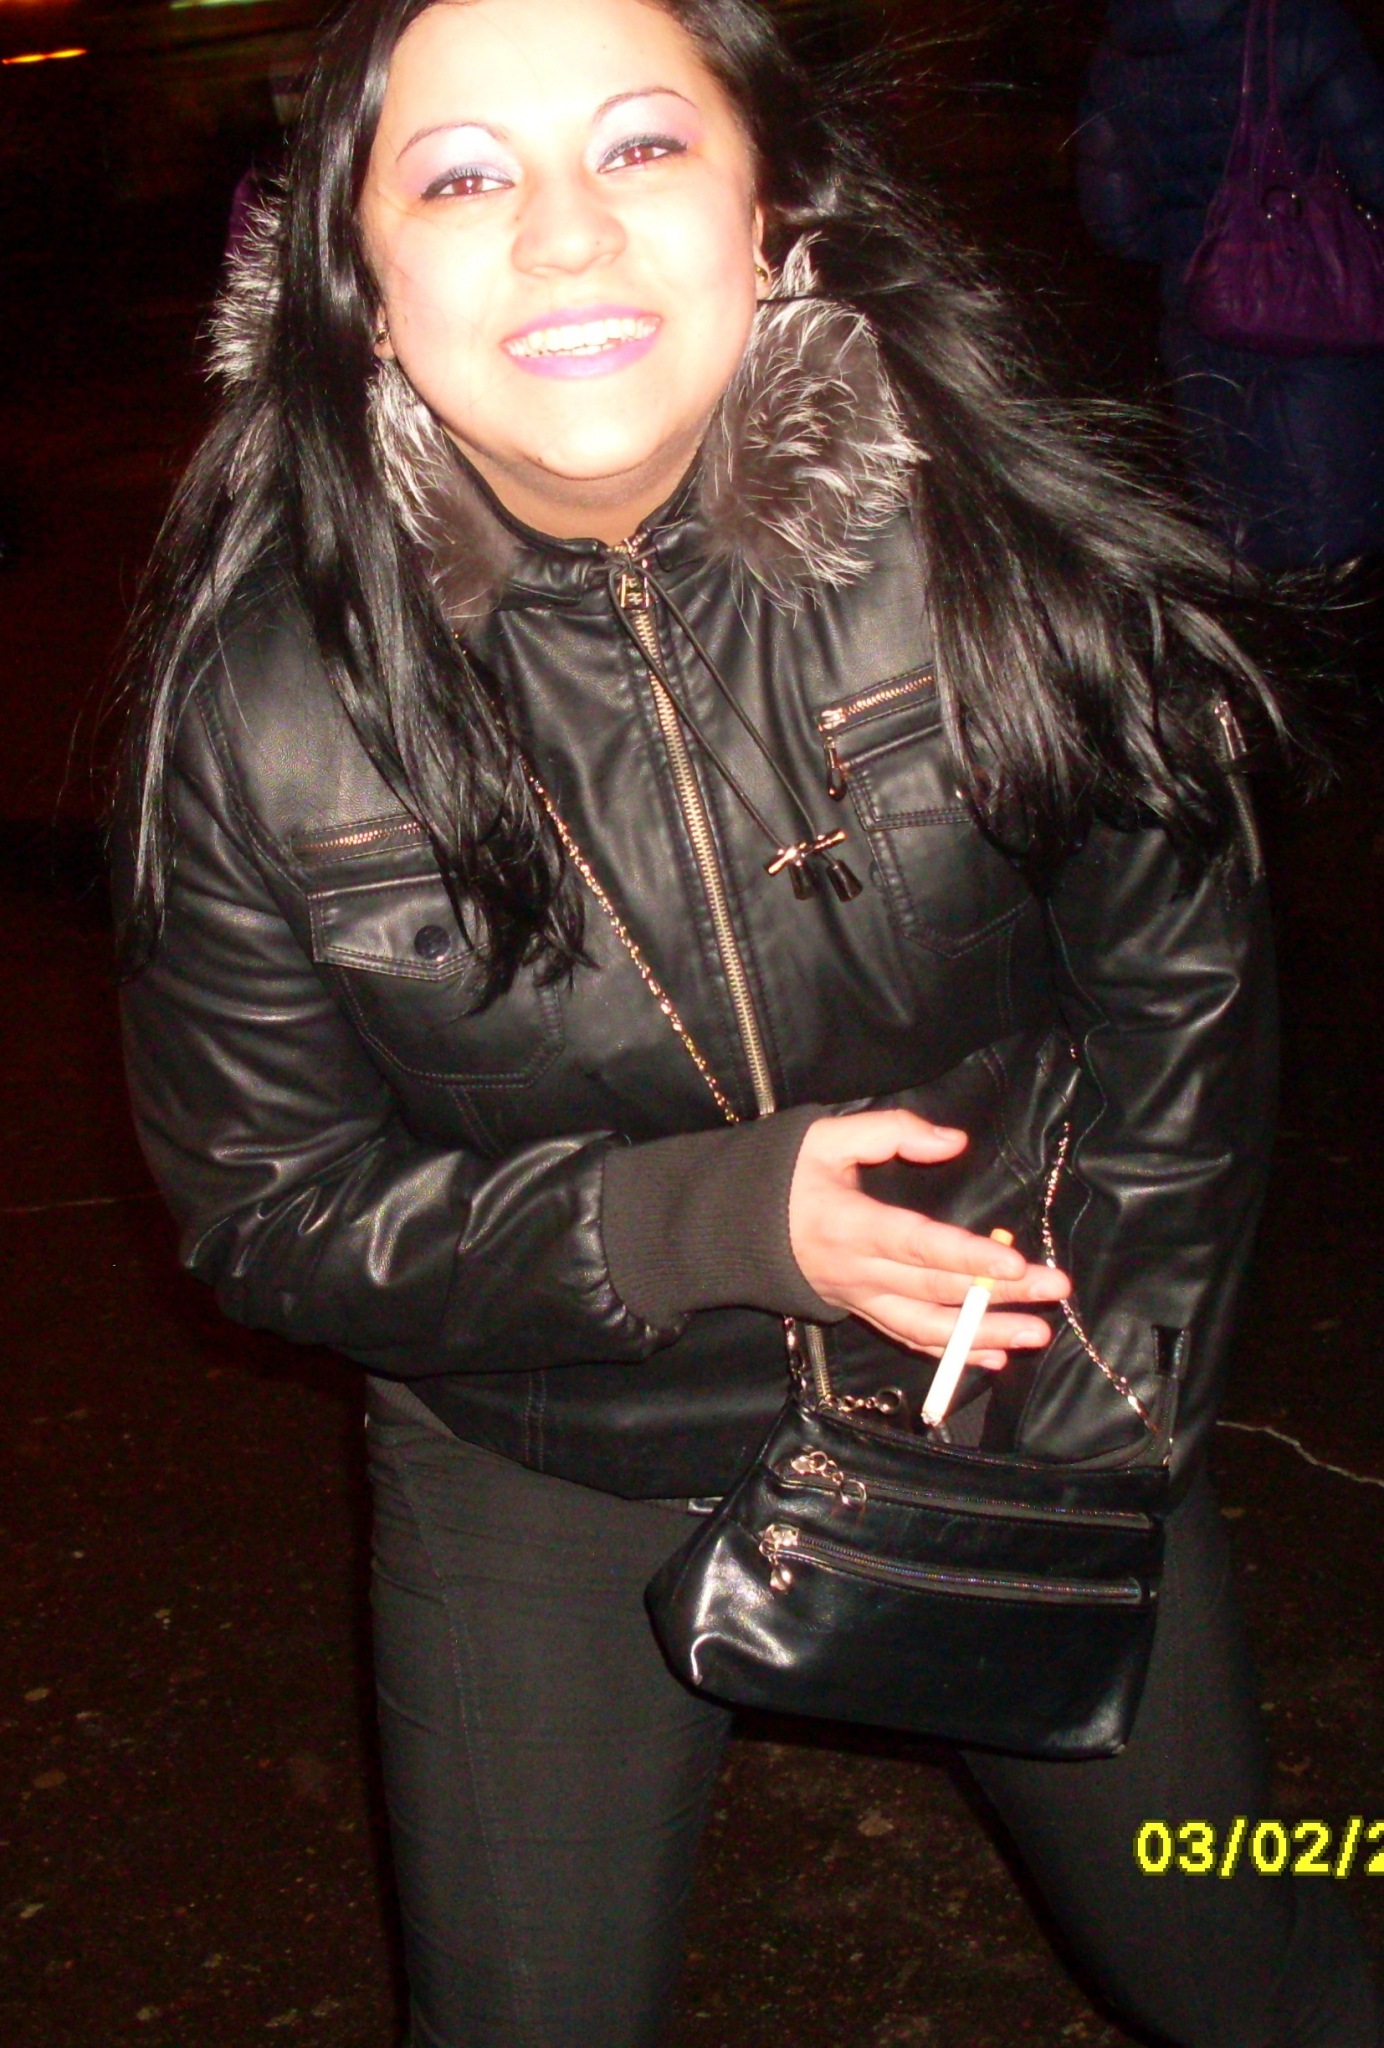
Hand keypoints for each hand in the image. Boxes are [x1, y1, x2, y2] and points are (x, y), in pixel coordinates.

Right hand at [788, 1110, 1070, 1366]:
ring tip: (1036, 1334)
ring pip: (926, 1327)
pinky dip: (950, 1353)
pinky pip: (908, 1339)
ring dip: (984, 1335)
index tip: (1014, 1265)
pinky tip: (992, 1356)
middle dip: (999, 1295)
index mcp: (850, 1225)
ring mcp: (859, 1298)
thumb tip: (953, 1141)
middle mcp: (857, 1272)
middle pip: (935, 1290)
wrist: (730, 1227)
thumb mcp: (826, 1136)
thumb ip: (892, 1131)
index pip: (917, 1246)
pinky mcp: (859, 1311)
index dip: (966, 1258)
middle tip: (1054, 1290)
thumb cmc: (782, 1174)